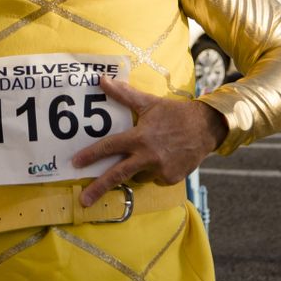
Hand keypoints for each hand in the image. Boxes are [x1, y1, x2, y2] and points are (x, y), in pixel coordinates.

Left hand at [71, 76, 229, 206]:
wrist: (206, 127)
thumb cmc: (174, 113)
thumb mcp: (149, 103)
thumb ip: (123, 94)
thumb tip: (102, 79)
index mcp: (140, 138)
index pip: (110, 147)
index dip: (91, 155)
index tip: (75, 163)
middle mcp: (148, 156)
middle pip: (117, 175)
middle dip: (98, 188)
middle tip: (83, 201)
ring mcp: (160, 169)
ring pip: (137, 175)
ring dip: (136, 168)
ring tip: (151, 152)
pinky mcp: (170, 178)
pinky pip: (153, 178)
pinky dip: (154, 170)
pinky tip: (164, 157)